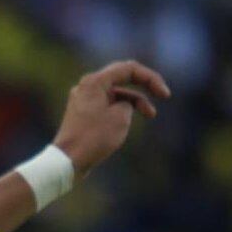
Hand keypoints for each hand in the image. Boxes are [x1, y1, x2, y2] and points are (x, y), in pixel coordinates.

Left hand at [53, 59, 170, 178]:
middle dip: (144, 86)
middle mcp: (87, 86)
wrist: (66, 162)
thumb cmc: (93, 138)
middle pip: (122, 78)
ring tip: (151, 114)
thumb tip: (124, 105)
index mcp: (95, 81)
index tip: (165, 95)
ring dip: (134, 102)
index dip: (151, 78)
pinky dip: (120, 111)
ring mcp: (83, 99)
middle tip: (163, 95)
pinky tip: (126, 125)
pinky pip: (106, 106)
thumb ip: (129, 103)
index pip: (129, 69)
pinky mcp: (83, 114)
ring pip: (115, 94)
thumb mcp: (121, 117)